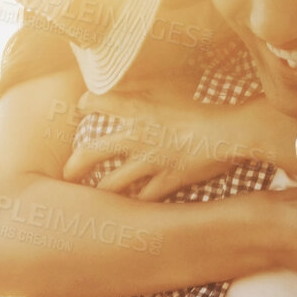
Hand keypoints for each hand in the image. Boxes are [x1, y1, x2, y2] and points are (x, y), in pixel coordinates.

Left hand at [66, 90, 271, 200]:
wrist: (229, 132)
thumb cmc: (204, 108)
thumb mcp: (172, 89)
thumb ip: (147, 89)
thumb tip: (128, 84)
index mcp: (137, 109)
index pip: (93, 102)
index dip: (84, 104)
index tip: (82, 108)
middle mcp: (135, 137)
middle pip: (90, 153)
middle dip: (74, 166)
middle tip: (67, 173)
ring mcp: (150, 162)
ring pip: (111, 184)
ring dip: (99, 193)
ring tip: (92, 199)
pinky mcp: (167, 181)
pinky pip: (143, 199)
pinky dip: (135, 206)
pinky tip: (129, 211)